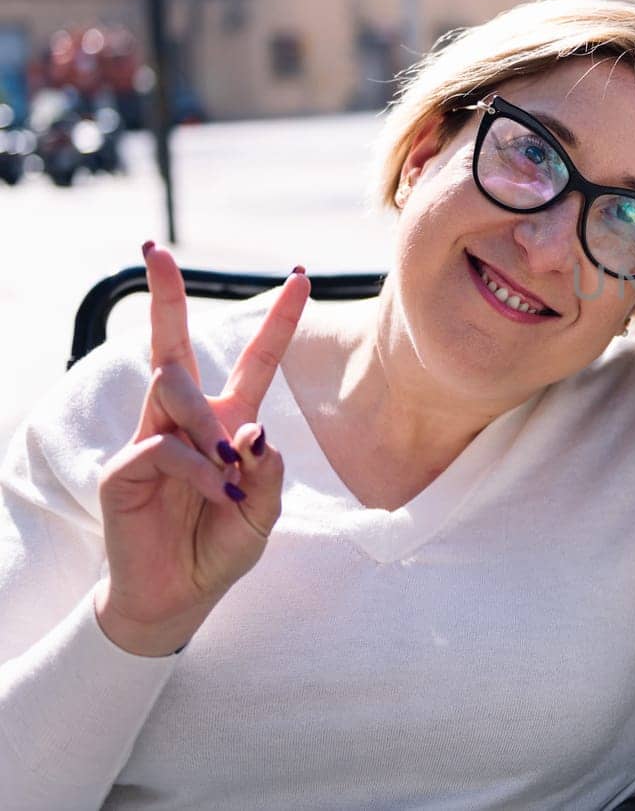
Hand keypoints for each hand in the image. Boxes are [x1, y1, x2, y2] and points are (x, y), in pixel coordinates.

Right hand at [94, 246, 308, 655]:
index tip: (300, 275)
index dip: (277, 320)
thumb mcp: (263, 513)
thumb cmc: (220, 547)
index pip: (254, 360)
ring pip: (172, 390)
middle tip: (155, 249)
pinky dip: (199, 470)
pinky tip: (216, 493)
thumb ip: (268, 475)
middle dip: (166, 296)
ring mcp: (150, 439)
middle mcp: (186, 421)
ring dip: (208, 426)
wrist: (177, 597)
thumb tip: (255, 434)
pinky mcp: (123, 468)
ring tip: (229, 472)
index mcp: (228, 422)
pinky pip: (165, 447)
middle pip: (174, 347)